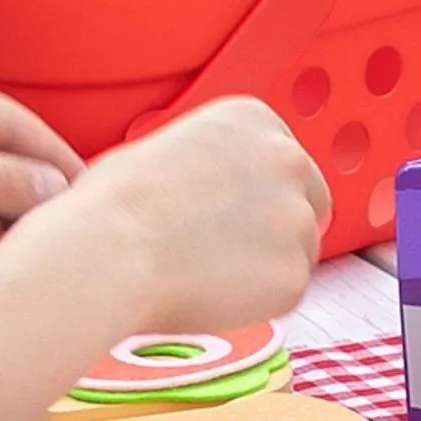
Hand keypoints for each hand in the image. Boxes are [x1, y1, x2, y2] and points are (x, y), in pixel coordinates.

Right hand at [65, 96, 331, 334]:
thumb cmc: (116, 203)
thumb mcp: (168, 147)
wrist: (110, 249)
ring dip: (267, 266)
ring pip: (300, 251)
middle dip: (279, 227)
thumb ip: (215, 162)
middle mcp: (288, 159)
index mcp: (254, 118)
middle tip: (232, 250)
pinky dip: (258, 302)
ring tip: (206, 272)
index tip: (235, 211)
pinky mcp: (295, 273)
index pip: (285, 161)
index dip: (260, 193)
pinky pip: (286, 293)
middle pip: (309, 201)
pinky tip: (212, 293)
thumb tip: (221, 191)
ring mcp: (297, 217)